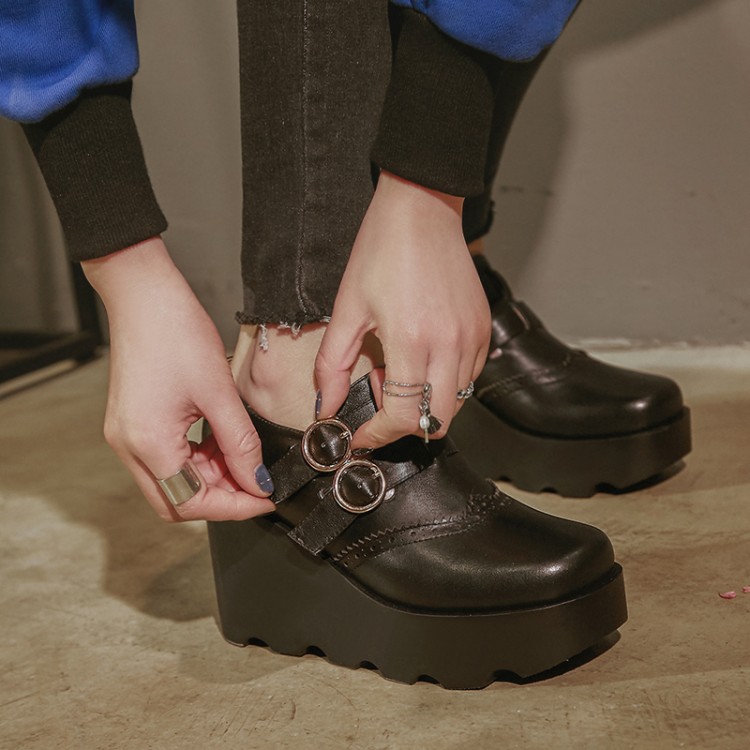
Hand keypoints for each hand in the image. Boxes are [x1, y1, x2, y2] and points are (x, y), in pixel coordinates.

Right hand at [83, 237, 274, 520]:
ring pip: (175, 479)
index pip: (192, 502)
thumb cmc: (175, 332)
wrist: (144, 294)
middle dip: (222, 496)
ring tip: (245, 457)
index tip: (265, 498)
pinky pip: (169, 456)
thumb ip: (241, 443)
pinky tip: (223, 442)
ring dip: (212, 475)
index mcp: (147, 444)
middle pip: (178, 499)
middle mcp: (130, 447)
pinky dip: (199, 457)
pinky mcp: (134, 422)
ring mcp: (128, 435)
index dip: (234, 506)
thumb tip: (259, 480)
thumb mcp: (219, 393)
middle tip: (258, 482)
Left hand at [315, 172, 490, 447]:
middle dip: (403, 427)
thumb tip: (325, 407)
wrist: (422, 209)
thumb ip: (333, 365)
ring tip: (398, 373)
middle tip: (378, 407)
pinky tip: (421, 359)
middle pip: (436, 422)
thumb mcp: (347, 308)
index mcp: (412, 340)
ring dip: (424, 404)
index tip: (360, 436)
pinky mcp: (483, 329)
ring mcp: (472, 338)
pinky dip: (443, 383)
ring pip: (455, 403)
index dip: (377, 435)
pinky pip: (468, 377)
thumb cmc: (382, 250)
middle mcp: (450, 344)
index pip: (403, 416)